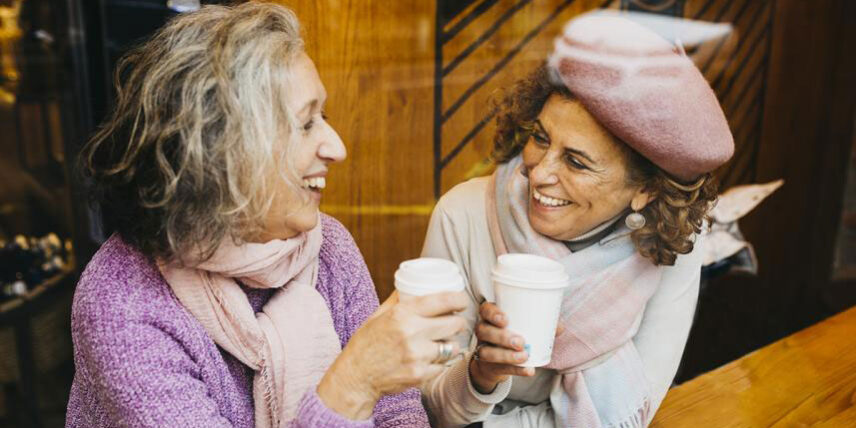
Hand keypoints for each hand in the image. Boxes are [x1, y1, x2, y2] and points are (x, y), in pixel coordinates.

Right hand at [318, 291, 467, 418]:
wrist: (356, 376)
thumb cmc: (366, 343)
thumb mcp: (379, 314)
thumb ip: (399, 300)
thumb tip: (415, 284)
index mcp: (402, 313)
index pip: (443, 301)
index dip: (459, 299)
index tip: (462, 301)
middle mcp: (412, 333)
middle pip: (455, 323)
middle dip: (457, 322)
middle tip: (454, 322)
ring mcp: (417, 355)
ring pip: (452, 346)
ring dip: (450, 344)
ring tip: (441, 342)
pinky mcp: (420, 375)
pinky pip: (442, 365)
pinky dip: (439, 362)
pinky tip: (430, 359)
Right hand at [469, 302, 537, 393]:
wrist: (497, 364)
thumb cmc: (514, 336)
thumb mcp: (524, 328)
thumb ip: (541, 325)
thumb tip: (559, 326)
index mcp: (491, 317)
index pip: (485, 310)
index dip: (492, 314)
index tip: (505, 320)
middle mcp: (483, 332)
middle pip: (484, 331)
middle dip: (502, 336)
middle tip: (521, 342)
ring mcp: (484, 350)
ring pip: (487, 352)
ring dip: (506, 355)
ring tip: (524, 356)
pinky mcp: (489, 367)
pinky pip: (500, 369)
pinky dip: (516, 370)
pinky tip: (528, 370)